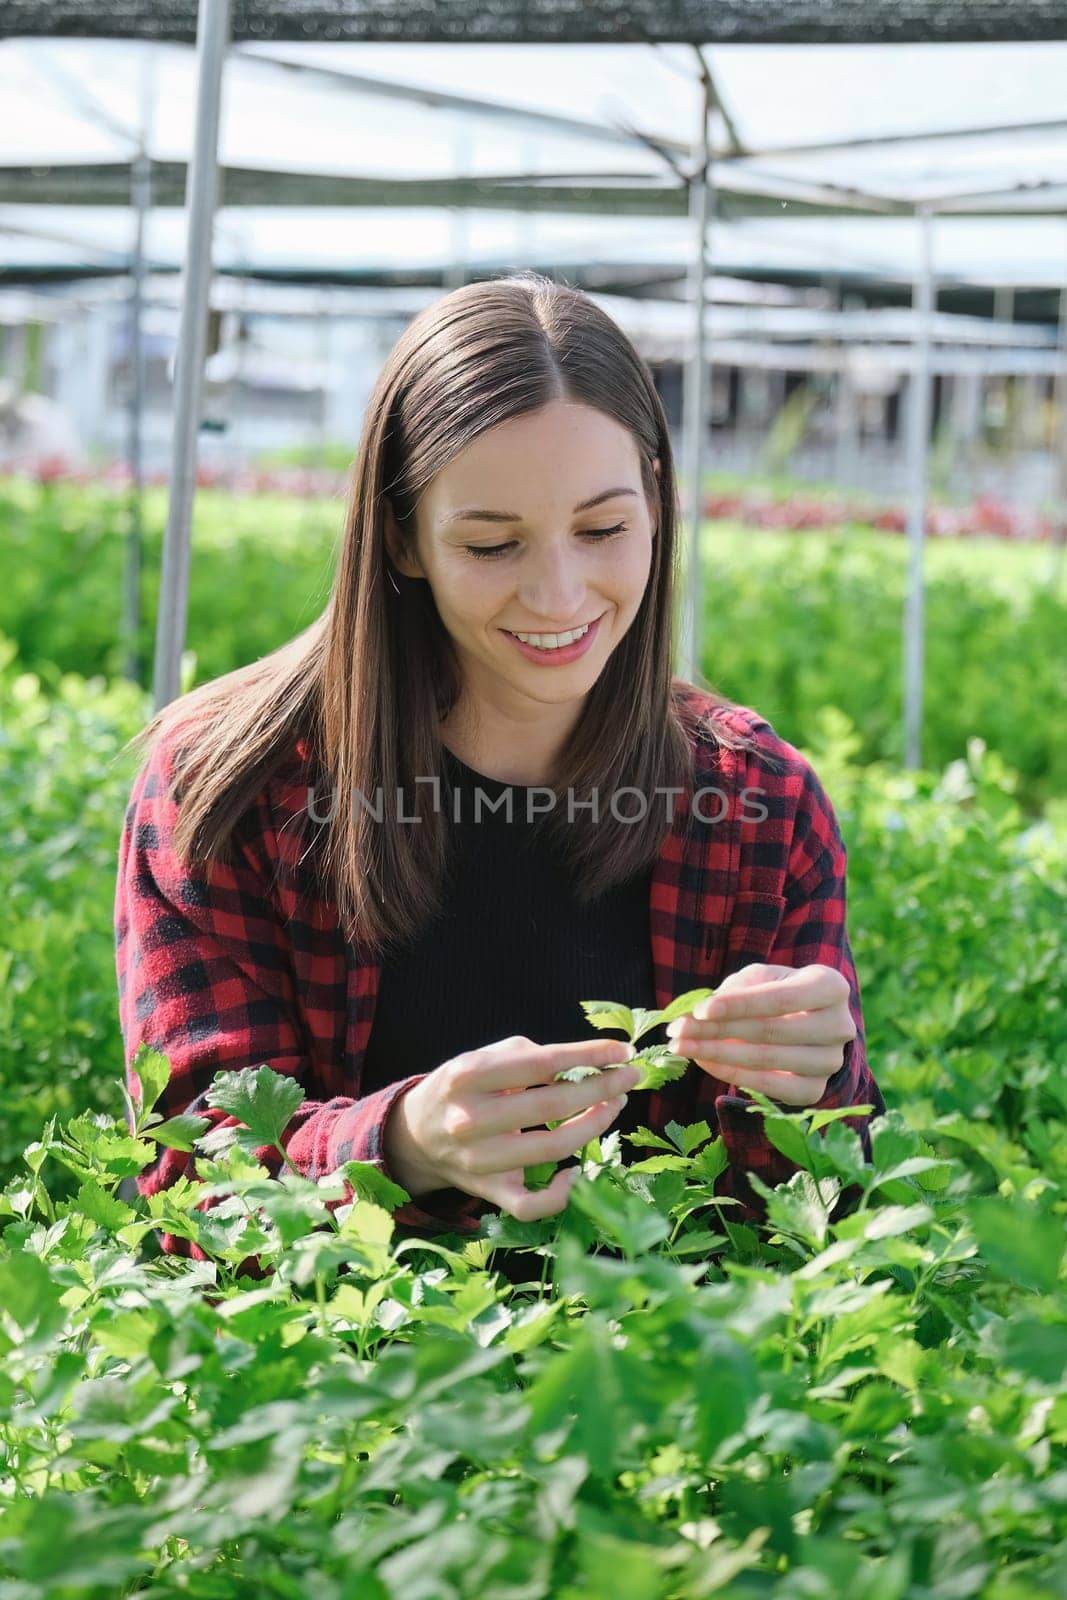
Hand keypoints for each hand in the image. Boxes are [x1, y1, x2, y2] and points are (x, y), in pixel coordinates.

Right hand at [384, 1035, 642, 1222]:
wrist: (416, 1134)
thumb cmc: (463, 1088)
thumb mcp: (482, 1058)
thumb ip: (528, 1056)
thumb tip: (588, 1064)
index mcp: (467, 1076)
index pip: (540, 1063)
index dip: (587, 1057)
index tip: (622, 1051)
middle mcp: (470, 1119)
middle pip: (551, 1105)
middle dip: (601, 1089)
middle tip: (629, 1077)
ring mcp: (479, 1161)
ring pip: (552, 1149)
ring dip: (594, 1126)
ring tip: (614, 1105)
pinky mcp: (488, 1192)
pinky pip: (531, 1205)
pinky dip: (561, 1193)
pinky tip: (577, 1170)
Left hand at [665, 962, 856, 1106]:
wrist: (809, 1025)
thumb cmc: (779, 993)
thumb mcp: (762, 978)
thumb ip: (737, 988)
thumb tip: (702, 1011)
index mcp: (831, 986)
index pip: (779, 999)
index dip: (738, 1005)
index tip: (700, 1010)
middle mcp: (839, 1026)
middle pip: (770, 1031)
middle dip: (717, 1031)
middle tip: (678, 1030)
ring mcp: (830, 1062)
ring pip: (766, 1060)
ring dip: (716, 1054)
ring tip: (681, 1046)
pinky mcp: (815, 1090)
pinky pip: (768, 1086)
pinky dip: (731, 1074)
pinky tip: (703, 1061)